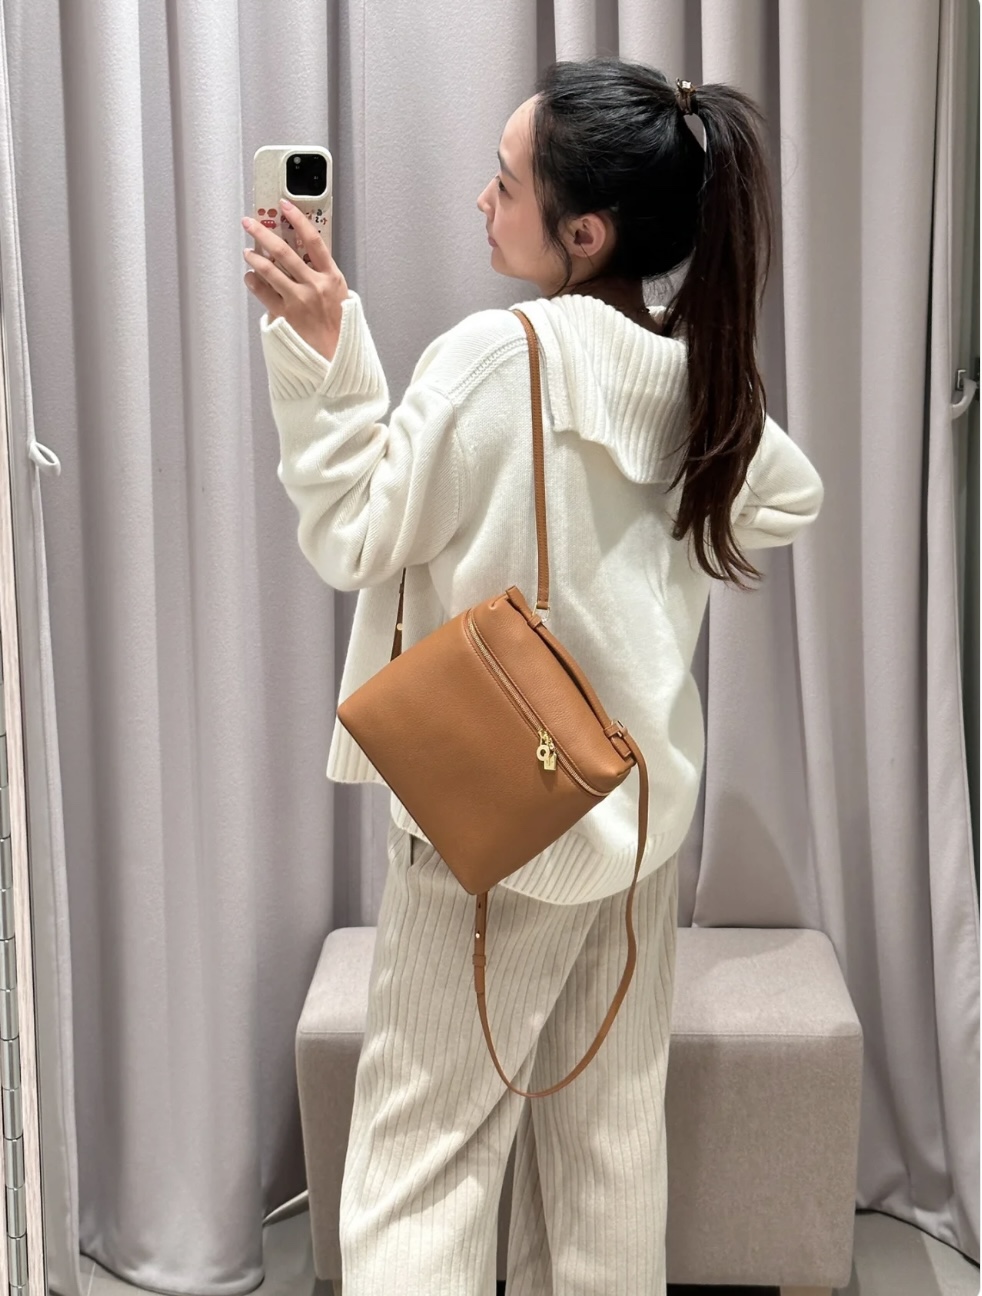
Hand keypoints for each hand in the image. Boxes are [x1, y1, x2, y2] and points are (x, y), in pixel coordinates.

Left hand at [242, 199, 347, 360]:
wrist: (336, 356)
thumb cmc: (339, 327)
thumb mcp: (340, 295)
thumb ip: (323, 275)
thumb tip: (304, 256)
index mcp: (331, 277)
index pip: (313, 240)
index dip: (298, 220)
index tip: (285, 206)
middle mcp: (315, 285)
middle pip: (284, 251)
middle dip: (263, 233)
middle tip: (250, 222)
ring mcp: (299, 300)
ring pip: (269, 270)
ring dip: (254, 257)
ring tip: (247, 252)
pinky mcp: (285, 314)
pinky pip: (263, 293)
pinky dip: (253, 282)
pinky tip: (250, 277)